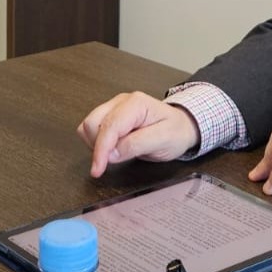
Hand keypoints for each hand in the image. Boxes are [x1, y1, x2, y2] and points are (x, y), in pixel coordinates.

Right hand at [77, 91, 201, 177]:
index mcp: (135, 104)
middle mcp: (121, 102)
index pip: (109, 126)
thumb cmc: (176, 131)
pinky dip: (96, 141)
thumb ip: (136, 145)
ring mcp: (113, 107)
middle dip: (97, 147)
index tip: (98, 169)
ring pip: (88, 126)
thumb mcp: (163, 140)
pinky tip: (112, 148)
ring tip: (116, 153)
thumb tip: (110, 154)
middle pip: (92, 123)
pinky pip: (92, 128)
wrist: (182, 126)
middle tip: (110, 163)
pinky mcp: (110, 115)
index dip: (101, 150)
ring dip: (95, 144)